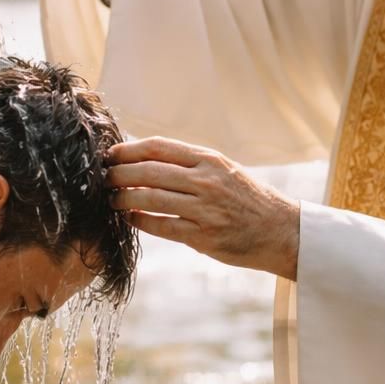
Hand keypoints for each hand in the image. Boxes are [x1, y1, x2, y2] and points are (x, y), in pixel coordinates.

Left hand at [109, 137, 300, 279]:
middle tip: (102, 178)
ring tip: (112, 200)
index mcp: (209, 159)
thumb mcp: (224, 170)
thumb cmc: (248, 200)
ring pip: (151, 198)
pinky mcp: (204, 236)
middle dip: (119, 174)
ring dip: (124, 198)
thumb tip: (145, 159)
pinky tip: (130, 219)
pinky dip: (140, 221)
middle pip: (149, 171)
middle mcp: (207, 180)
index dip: (128, 150)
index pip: (158, 147)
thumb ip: (190, 164)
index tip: (109, 155)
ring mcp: (206, 209)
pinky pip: (162, 226)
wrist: (282, 231)